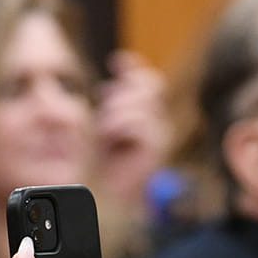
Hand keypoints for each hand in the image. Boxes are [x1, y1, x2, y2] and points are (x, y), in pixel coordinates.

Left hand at [94, 50, 171, 211]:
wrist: (108, 196)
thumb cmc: (100, 162)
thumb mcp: (98, 125)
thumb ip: (107, 100)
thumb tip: (113, 70)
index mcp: (140, 113)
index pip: (144, 80)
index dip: (132, 68)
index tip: (115, 61)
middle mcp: (153, 120)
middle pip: (150, 85)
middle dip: (123, 92)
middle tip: (104, 110)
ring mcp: (158, 132)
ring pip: (142, 103)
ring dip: (115, 113)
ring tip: (104, 132)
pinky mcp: (156, 146)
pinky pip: (140, 124)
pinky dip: (120, 128)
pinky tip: (110, 139)